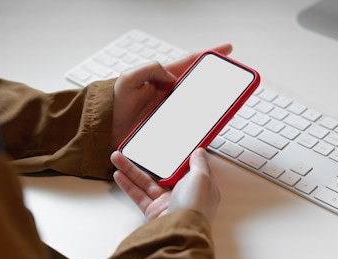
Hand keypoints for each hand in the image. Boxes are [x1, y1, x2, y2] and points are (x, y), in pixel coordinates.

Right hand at [110, 148, 219, 223]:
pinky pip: (139, 195)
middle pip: (162, 173)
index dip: (176, 156)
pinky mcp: (154, 212)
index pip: (187, 167)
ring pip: (146, 182)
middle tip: (137, 150)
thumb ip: (199, 163)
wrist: (181, 233)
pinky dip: (128, 184)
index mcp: (199, 186)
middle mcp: (183, 194)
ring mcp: (167, 203)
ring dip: (131, 169)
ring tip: (117, 157)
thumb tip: (200, 152)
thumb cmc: (196, 208)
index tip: (166, 145)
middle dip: (148, 161)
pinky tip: (119, 174)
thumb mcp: (202, 177)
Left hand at [111, 44, 232, 147]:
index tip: (227, 49)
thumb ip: (150, 70)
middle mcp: (168, 92)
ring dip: (212, 103)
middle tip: (232, 78)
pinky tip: (210, 125)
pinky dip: (201, 123)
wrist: (104, 129)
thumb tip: (173, 78)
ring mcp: (169, 109)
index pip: (189, 62)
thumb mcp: (128, 79)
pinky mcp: (168, 126)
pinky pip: (189, 123)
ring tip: (228, 102)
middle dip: (217, 78)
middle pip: (198, 83)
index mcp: (161, 77)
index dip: (208, 54)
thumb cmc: (113, 102)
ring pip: (197, 103)